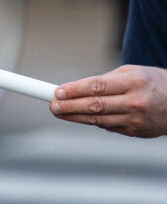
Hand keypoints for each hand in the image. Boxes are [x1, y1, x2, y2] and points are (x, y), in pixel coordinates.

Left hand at [50, 65, 166, 137]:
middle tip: (52, 105)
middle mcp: (135, 102)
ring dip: (75, 116)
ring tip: (58, 112)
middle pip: (95, 105)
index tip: (57, 91)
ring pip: (98, 120)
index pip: (98, 86)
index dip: (75, 90)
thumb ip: (106, 79)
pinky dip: (92, 121)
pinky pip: (107, 126)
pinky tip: (79, 116)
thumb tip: (77, 87)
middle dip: (70, 106)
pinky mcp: (135, 132)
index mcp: (134, 82)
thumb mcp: (132, 72)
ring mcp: (136, 120)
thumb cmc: (152, 82)